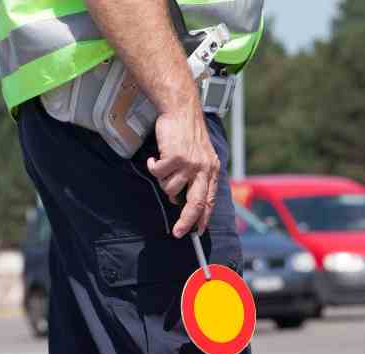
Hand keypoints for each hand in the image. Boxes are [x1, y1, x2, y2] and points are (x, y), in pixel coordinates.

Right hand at [148, 107, 220, 236]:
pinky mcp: (175, 157)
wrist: (181, 110)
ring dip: (163, 181)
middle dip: (186, 221)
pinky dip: (153, 167)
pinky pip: (159, 173)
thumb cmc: (187, 133)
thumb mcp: (201, 155)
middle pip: (196, 203)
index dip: (203, 218)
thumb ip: (196, 176)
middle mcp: (203, 169)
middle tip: (178, 232)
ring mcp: (189, 163)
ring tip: (163, 167)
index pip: (209, 200)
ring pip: (171, 188)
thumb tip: (178, 198)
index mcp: (211, 170)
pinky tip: (154, 158)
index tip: (197, 231)